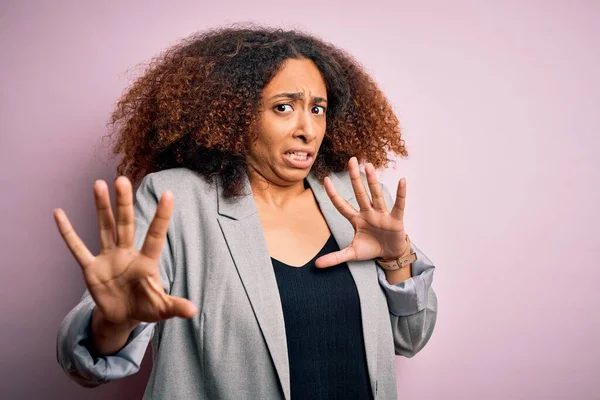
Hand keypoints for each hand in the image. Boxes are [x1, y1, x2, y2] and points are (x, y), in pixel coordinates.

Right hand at [54, 177, 196, 325]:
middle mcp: (128, 253)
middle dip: (123, 203)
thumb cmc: (146, 307)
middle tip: (122, 179)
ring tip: (98, 184)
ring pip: (105, 228)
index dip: (162, 216)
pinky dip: (68, 233)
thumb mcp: (161, 308)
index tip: (169, 194)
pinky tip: (59, 214)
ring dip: (101, 207)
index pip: (156, 235)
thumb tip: (193, 311)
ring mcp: (109, 258)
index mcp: (146, 261)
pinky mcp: (91, 268)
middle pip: (126, 224)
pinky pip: (77, 249)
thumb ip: (175, 306)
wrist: (124, 316)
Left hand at [315, 157, 408, 267]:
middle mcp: (368, 213)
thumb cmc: (371, 248)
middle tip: (351, 160)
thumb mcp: (352, 253)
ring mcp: (382, 214)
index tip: (325, 180)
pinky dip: (401, 194)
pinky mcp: (395, 219)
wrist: (390, 254)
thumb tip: (316, 265)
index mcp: (356, 219)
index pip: (342, 205)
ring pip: (376, 195)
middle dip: (355, 178)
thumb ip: (335, 258)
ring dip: (373, 181)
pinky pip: (398, 205)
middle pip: (359, 193)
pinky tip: (402, 181)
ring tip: (369, 166)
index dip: (334, 194)